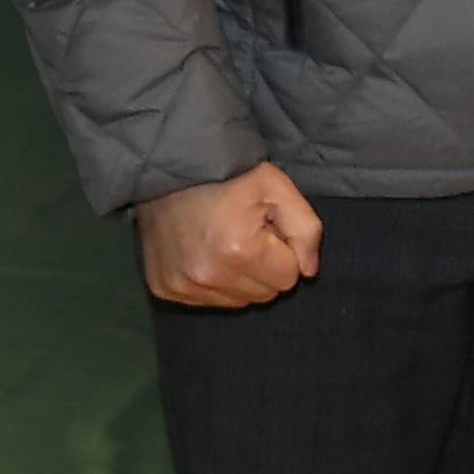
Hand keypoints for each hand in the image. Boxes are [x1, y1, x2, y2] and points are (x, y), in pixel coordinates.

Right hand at [136, 163, 321, 307]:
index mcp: (240, 252)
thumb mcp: (279, 189)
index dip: (285, 253)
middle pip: (263, 295)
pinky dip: (214, 282)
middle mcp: (207, 276)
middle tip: (250, 235)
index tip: (270, 230)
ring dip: (240, 278)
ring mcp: (182, 286)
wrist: (174, 172)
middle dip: (265, 268)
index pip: (287, 278)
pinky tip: (207, 253)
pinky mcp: (165, 290)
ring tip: (228, 242)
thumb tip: (309, 272)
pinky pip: (207, 301)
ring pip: (236, 301)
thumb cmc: (232, 178)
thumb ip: (306, 230)